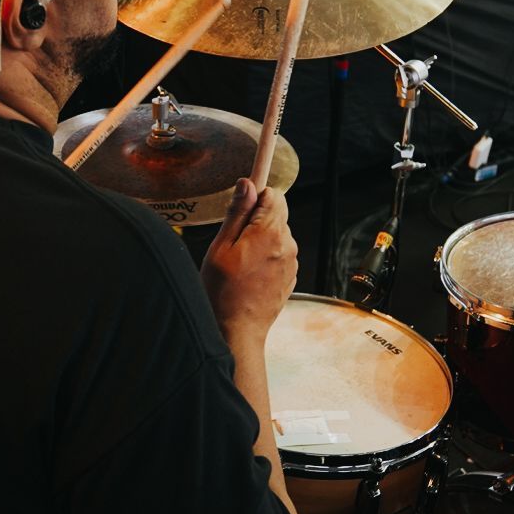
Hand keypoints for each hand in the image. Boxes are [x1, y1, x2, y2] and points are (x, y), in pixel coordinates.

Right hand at [201, 179, 298, 341]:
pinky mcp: (291, 275)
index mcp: (269, 233)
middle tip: (234, 242)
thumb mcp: (221, 247)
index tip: (241, 207)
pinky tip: (250, 274)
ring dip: (261, 240)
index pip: (274, 194)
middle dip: (256, 220)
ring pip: (278, 234)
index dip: (255, 197)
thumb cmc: (223, 292)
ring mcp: (291, 262)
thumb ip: (237, 212)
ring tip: (240, 262)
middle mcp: (287, 245)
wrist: (237, 330)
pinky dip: (266, 257)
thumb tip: (247, 184)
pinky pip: (279, 253)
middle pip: (277, 214)